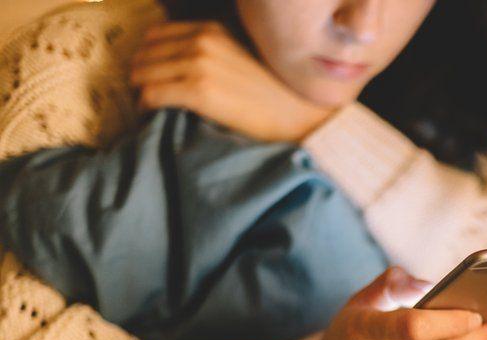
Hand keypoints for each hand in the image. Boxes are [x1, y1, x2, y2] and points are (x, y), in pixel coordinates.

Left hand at [130, 22, 332, 141]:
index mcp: (212, 29)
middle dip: (139, 74)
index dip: (147, 55)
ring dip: (140, 91)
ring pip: (142, 74)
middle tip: (144, 93)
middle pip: (144, 54)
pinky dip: (145, 107)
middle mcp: (203, 41)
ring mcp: (200, 65)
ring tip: (148, 106)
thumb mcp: (241, 55)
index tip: (149, 74)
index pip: (156, 35)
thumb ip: (211, 50)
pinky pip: (151, 96)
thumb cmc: (273, 92)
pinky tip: (152, 115)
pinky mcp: (199, 92)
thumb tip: (179, 60)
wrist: (298, 115)